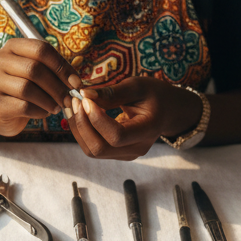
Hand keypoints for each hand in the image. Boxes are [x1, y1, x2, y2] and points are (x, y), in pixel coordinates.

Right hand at [0, 38, 78, 137]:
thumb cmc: (23, 90)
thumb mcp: (36, 75)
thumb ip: (53, 72)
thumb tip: (76, 82)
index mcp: (13, 47)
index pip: (41, 49)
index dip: (62, 66)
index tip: (75, 82)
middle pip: (34, 69)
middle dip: (57, 86)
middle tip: (69, 99)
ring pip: (27, 88)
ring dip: (49, 100)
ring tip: (58, 107)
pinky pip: (23, 106)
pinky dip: (39, 111)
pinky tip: (44, 113)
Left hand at [68, 78, 202, 160]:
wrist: (167, 111)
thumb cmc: (155, 95)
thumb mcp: (138, 86)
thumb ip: (112, 92)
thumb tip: (84, 94)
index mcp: (148, 131)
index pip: (117, 136)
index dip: (97, 119)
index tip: (85, 98)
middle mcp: (137, 148)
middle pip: (100, 148)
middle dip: (82, 124)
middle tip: (75, 100)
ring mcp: (125, 154)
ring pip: (92, 150)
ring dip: (78, 128)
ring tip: (73, 104)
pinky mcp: (116, 153)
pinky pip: (92, 147)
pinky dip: (81, 131)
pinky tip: (78, 113)